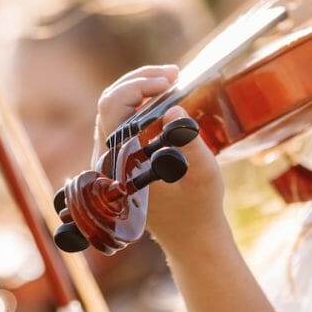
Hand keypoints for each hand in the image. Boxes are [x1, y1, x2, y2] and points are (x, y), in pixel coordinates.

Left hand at [94, 66, 227, 252]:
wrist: (190, 237)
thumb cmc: (199, 208)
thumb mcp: (204, 174)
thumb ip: (189, 142)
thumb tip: (173, 110)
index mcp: (120, 164)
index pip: (113, 108)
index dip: (138, 86)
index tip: (169, 83)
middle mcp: (106, 160)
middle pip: (110, 102)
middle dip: (141, 80)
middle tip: (174, 74)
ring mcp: (110, 159)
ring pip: (114, 109)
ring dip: (141, 89)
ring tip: (171, 81)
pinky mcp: (120, 158)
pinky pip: (122, 120)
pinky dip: (141, 103)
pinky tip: (164, 98)